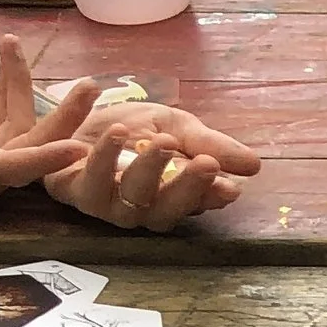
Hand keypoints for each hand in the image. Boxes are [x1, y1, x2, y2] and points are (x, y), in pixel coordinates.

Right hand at [0, 46, 97, 211]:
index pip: (7, 168)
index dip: (43, 159)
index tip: (80, 148)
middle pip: (27, 152)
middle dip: (61, 119)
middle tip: (92, 87)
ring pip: (19, 136)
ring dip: (32, 94)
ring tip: (39, 53)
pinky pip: (3, 128)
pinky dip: (9, 93)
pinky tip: (8, 53)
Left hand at [14, 67, 264, 232]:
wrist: (76, 115)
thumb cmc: (132, 127)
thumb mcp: (177, 127)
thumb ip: (210, 145)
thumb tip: (254, 165)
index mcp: (170, 199)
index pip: (197, 205)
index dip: (210, 196)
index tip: (228, 182)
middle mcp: (141, 211)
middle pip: (166, 211)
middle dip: (185, 186)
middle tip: (204, 161)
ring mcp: (107, 206)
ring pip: (129, 200)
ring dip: (143, 170)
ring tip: (154, 138)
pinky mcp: (72, 192)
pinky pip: (88, 182)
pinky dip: (99, 156)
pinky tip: (114, 131)